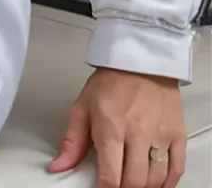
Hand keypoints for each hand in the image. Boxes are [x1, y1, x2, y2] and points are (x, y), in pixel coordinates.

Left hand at [48, 68, 186, 186]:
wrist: (140, 60)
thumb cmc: (111, 81)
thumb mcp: (83, 107)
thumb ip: (72, 141)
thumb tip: (58, 165)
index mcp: (110, 126)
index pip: (110, 176)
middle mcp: (137, 133)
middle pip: (134, 181)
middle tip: (118, 184)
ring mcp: (160, 134)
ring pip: (155, 179)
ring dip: (144, 187)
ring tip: (133, 181)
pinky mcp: (176, 133)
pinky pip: (176, 169)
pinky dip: (167, 183)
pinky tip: (156, 183)